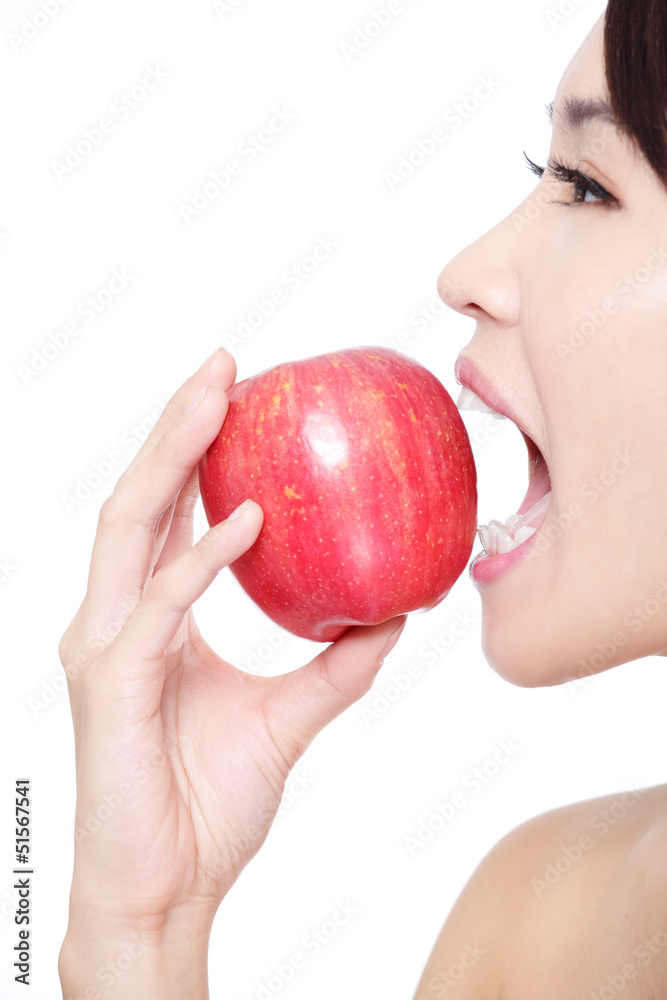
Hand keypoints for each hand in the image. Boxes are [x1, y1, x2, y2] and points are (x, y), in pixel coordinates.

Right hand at [58, 348, 404, 998]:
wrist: (168, 887)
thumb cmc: (208, 803)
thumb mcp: (291, 714)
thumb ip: (337, 663)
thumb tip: (395, 611)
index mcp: (149, 617)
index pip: (166, 512)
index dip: (195, 448)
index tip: (241, 392)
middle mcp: (117, 617)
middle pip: (141, 496)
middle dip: (178, 424)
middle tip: (225, 362)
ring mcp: (105, 646)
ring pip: (130, 527)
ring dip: (174, 457)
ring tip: (219, 398)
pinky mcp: (110, 684)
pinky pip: (159, 604)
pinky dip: (201, 558)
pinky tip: (250, 520)